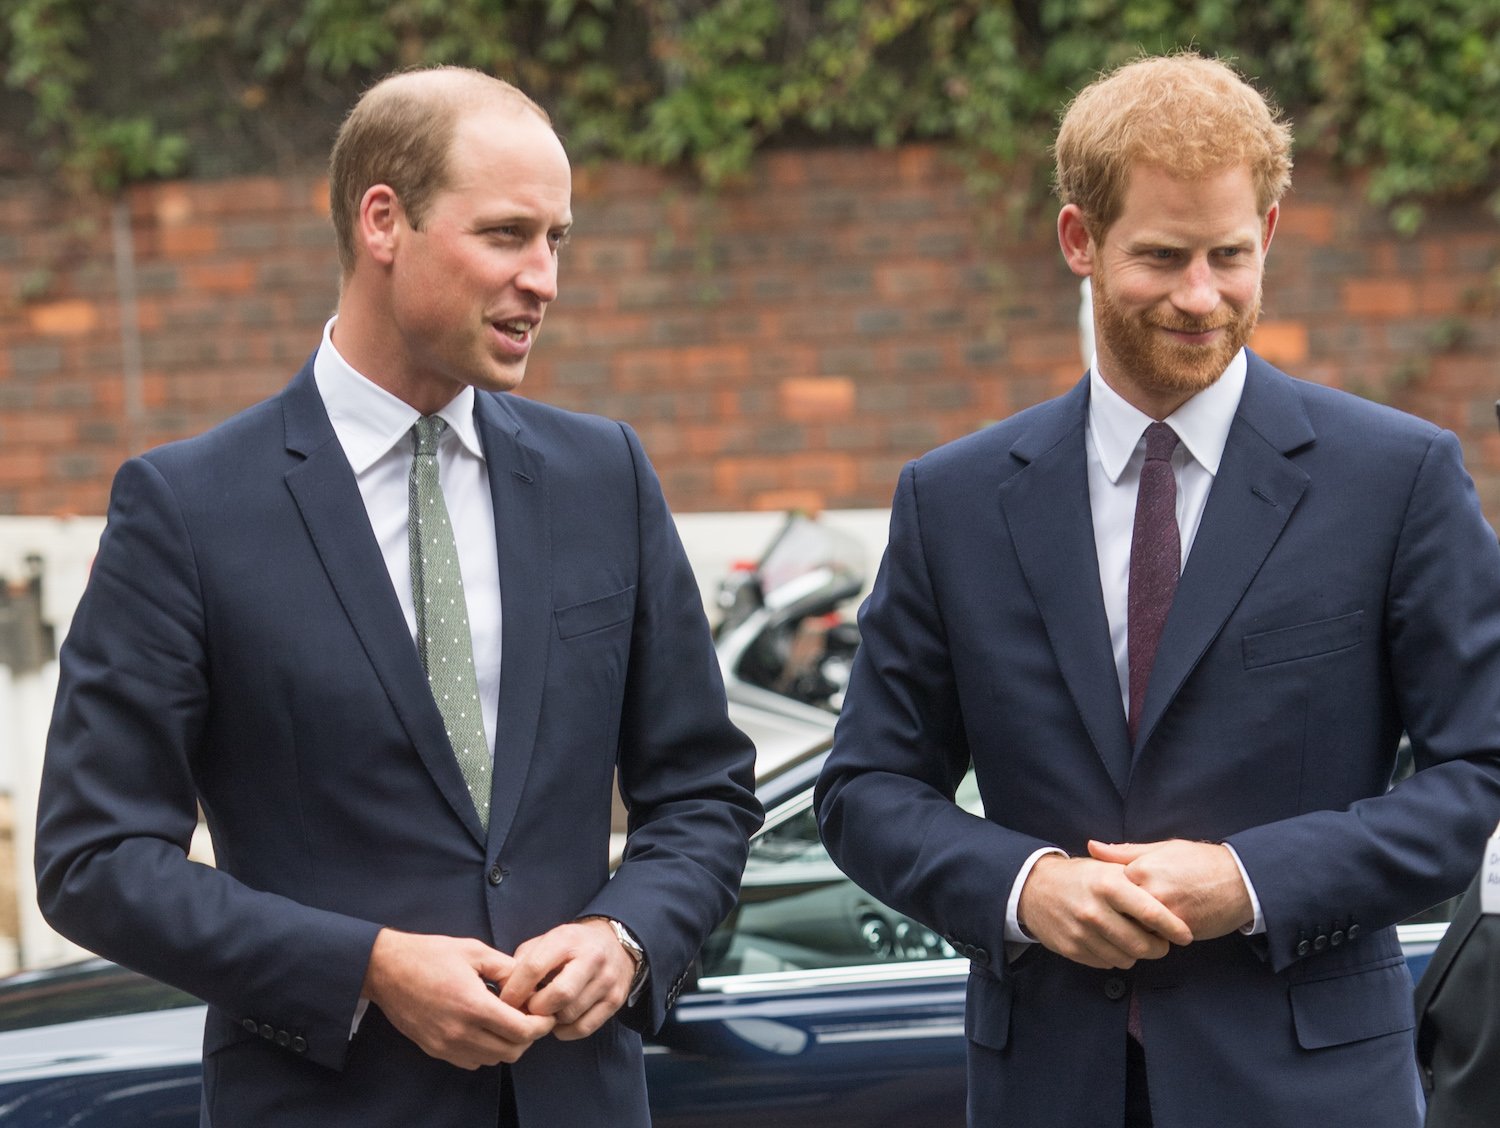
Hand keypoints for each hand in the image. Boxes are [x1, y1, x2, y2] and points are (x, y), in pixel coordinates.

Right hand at [361, 929, 554, 1068]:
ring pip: (492, 1060)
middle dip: (528, 1037)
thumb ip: (506, 969)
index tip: (545, 1015)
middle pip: (511, 1051)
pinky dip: (485, 1051)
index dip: (540, 1025)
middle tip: (529, 1018)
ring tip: (507, 1022)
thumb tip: (527, 985)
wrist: (386, 969)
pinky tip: (485, 1029)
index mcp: (473, 1006)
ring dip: (506, 1045)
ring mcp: (446, 1045)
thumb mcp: (474, 950)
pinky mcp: (435, 1050)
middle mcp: (460, 1032)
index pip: (521, 1031)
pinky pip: (471, 1061)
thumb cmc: (430, 955)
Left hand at [500, 919, 638, 1040]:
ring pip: (570, 1014)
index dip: (515, 989)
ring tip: (546, 1012)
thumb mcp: (546, 941)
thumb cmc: (570, 946)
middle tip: (528, 1009)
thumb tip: (504, 993)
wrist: (614, 944)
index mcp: (567, 939)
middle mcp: (591, 958)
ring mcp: (606, 980)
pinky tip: (560, 1021)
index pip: (534, 967)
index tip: (505, 1001)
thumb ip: (523, 962)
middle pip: (559, 995)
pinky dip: (565, 1031)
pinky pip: (583, 1028)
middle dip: (536, 1008)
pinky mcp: (615, 1000)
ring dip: (551, 1020)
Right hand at [1017, 853, 1192, 968]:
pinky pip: (1107, 963)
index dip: (1174, 927)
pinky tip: (1113, 943)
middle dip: (1159, 948)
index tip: (1186, 935)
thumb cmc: (1080, 876)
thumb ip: (1137, 878)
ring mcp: (1082, 933)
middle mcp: (1094, 910)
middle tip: (1162, 943)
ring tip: (1136, 941)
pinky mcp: (1072, 949)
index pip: (1151, 912)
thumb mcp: (1106, 866)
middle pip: (1142, 943)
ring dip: (1137, 954)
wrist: (1033, 888)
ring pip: (1126, 958)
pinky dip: (1116, 957)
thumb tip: (1170, 893)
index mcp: (1107, 884)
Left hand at [1088, 839, 1253, 941]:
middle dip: (1117, 916)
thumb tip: (1092, 846)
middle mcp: (1150, 892)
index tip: (1106, 898)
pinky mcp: (1181, 931)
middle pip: (1118, 912)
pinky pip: (1157, 939)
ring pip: (1136, 929)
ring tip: (1138, 924)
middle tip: (1116, 916)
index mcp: (1141, 869)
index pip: (1108, 889)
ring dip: (1135, 929)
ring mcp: (1166, 914)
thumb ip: (1124, 852)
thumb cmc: (1199, 861)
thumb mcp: (1162, 848)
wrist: (1240, 880)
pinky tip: (1157, 931)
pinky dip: (1154, 937)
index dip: (1107, 896)